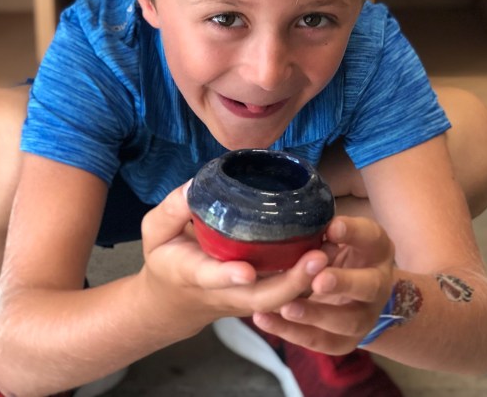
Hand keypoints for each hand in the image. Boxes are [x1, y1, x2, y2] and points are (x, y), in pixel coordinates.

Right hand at [138, 181, 329, 333]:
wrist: (174, 301)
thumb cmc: (166, 258)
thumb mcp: (155, 232)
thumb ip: (171, 210)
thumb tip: (196, 185)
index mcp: (192, 274)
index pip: (210, 276)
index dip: (227, 275)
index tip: (245, 271)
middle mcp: (225, 291)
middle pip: (261, 297)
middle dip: (290, 282)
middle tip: (317, 258)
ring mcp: (246, 298)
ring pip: (281, 299)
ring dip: (308, 281)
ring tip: (331, 252)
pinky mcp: (262, 295)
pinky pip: (288, 292)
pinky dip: (310, 277)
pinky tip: (331, 250)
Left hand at [250, 216, 395, 354]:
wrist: (354, 292)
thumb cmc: (335, 251)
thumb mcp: (335, 233)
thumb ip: (320, 229)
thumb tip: (292, 219)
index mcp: (376, 249)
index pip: (371, 237)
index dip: (354, 232)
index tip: (331, 228)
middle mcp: (377, 285)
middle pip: (368, 287)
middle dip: (343, 283)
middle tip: (318, 280)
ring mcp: (365, 316)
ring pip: (347, 321)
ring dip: (316, 315)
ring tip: (286, 307)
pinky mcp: (346, 340)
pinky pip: (322, 341)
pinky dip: (293, 333)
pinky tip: (265, 319)